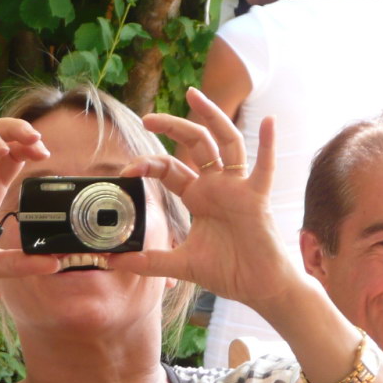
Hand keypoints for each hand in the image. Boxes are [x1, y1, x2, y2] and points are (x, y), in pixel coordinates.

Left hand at [111, 88, 297, 307]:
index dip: (148, 164)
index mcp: (198, 197)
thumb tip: (113, 262)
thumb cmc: (227, 270)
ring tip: (194, 95)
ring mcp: (238, 188)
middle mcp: (217, 186)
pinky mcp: (257, 198)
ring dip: (212, 117)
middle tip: (148, 117)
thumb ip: (148, 262)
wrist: (257, 287)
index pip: (170, 168)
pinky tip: (269, 121)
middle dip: (172, 127)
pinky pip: (264, 167)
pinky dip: (268, 144)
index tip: (126, 172)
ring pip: (226, 142)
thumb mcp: (180, 264)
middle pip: (195, 144)